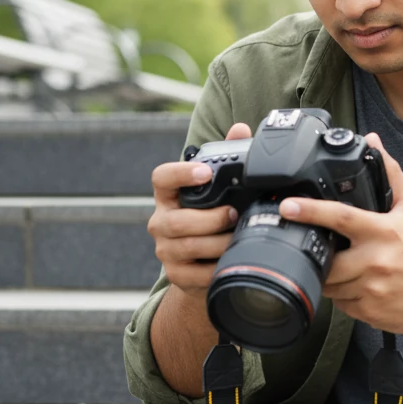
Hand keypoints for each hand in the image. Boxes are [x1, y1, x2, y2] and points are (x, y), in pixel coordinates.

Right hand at [147, 122, 251, 301]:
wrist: (205, 265)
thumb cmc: (213, 218)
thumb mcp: (219, 189)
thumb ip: (228, 157)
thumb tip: (241, 129)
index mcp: (169, 196)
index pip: (161, 178)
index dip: (180, 173)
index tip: (204, 172)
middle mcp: (161, 222)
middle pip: (177, 220)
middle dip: (209, 219)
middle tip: (234, 214)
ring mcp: (166, 250)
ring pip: (189, 246)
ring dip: (218, 243)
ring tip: (238, 237)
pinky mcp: (176, 275)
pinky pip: (197, 273)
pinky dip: (217, 267)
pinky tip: (231, 260)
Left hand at [278, 133, 402, 333]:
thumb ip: (390, 173)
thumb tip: (373, 141)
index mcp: (383, 231)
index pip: (341, 217)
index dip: (310, 211)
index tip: (287, 206)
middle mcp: (376, 260)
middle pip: (327, 259)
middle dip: (319, 256)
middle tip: (324, 250)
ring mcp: (372, 289)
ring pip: (331, 285)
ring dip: (331, 277)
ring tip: (347, 267)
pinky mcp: (369, 312)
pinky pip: (341, 304)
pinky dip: (343, 295)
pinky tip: (358, 285)